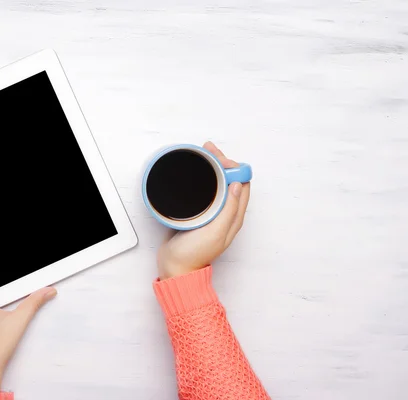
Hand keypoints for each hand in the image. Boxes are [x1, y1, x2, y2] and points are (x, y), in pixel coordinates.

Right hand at [157, 142, 250, 278]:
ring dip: (212, 168)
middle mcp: (225, 214)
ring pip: (216, 184)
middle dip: (222, 163)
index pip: (242, 184)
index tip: (220, 158)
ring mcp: (211, 214)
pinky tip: (193, 174)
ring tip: (202, 155)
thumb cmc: (195, 253)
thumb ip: (229, 210)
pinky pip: (204, 192)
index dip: (234, 167)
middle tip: (208, 151)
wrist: (175, 267)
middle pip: (229, 181)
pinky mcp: (198, 214)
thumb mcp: (216, 232)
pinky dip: (201, 179)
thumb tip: (238, 184)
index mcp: (234, 217)